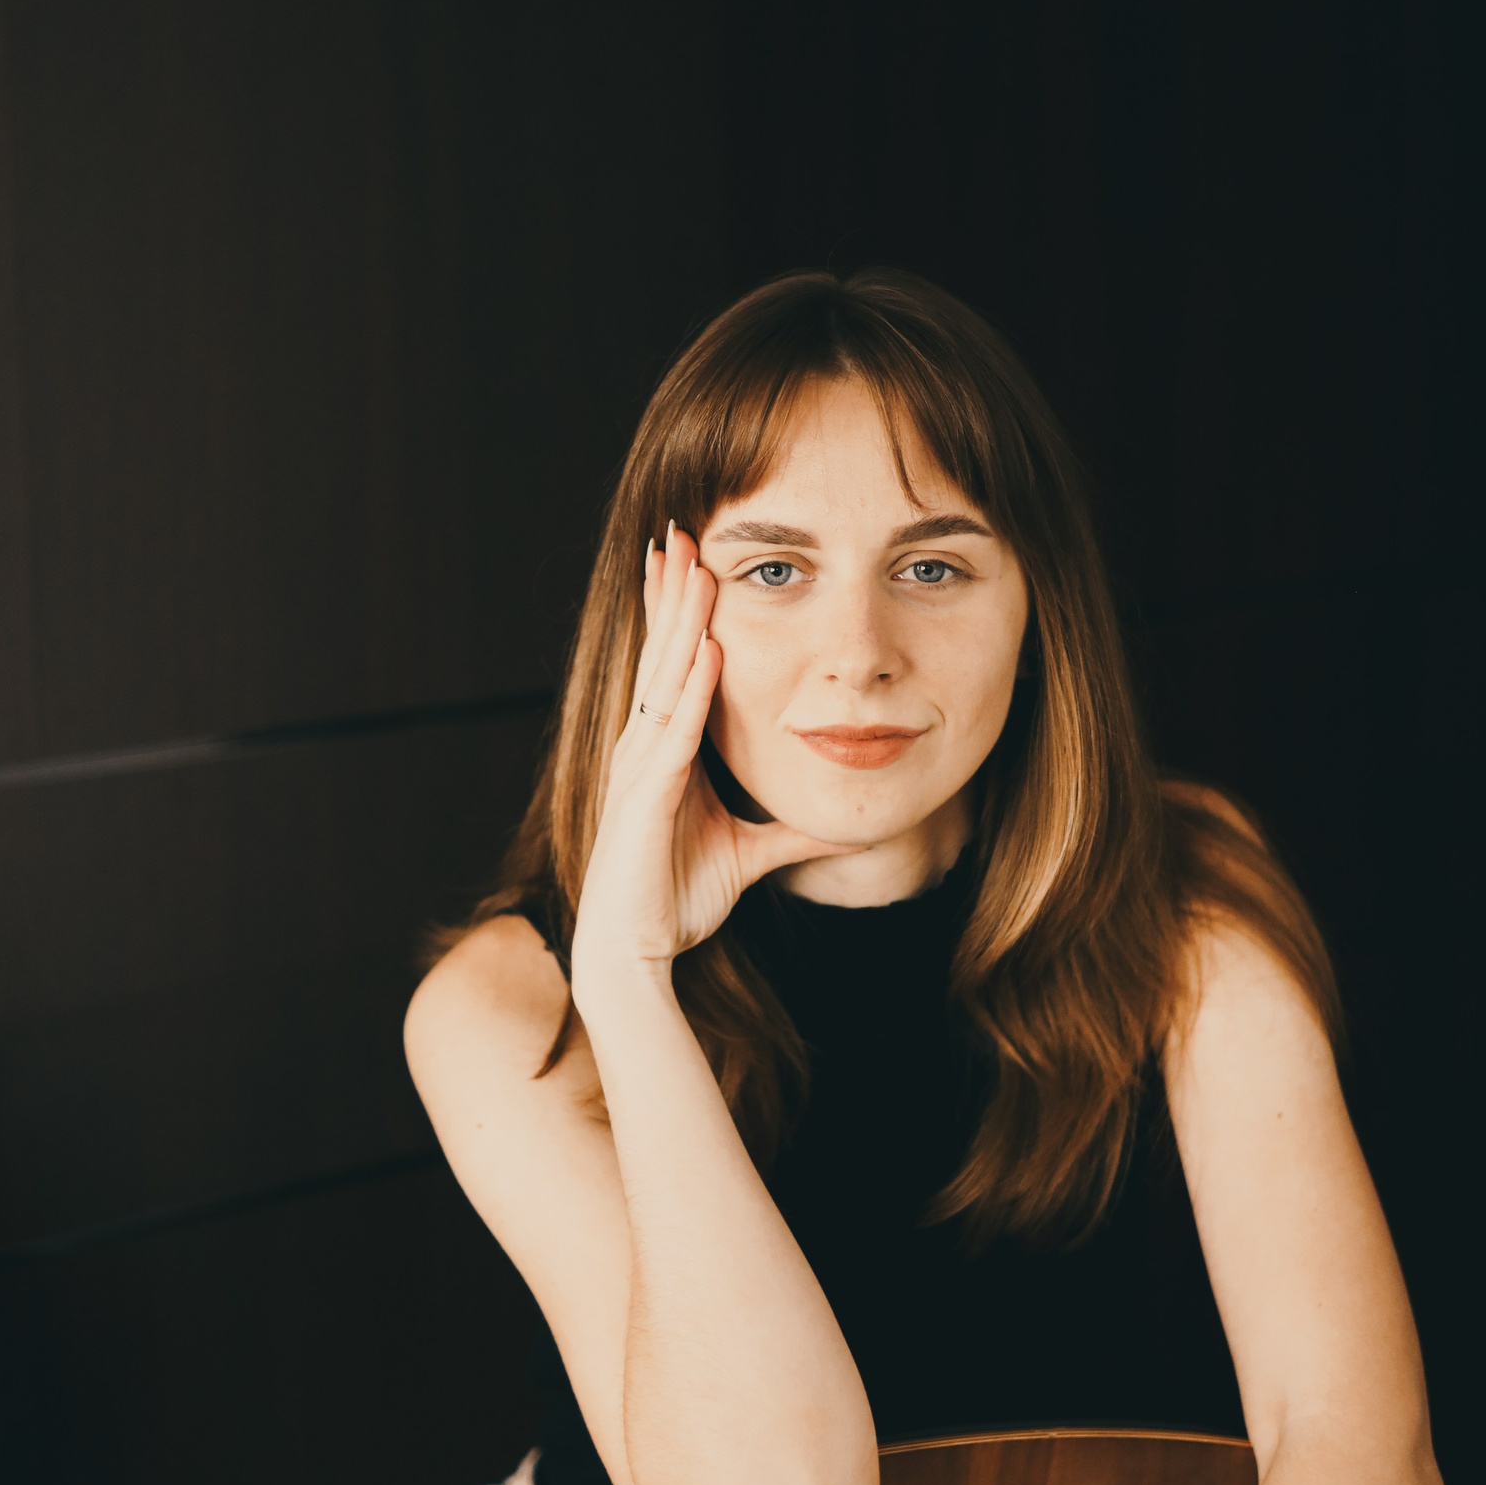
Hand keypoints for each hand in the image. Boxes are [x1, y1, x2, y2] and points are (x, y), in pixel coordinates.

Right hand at [571, 523, 856, 992]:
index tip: (699, 560)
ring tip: (694, 563)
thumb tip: (851, 827)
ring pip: (663, 678)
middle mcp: (642, 748)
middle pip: (660, 654)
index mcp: (662, 752)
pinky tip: (707, 650)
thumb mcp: (751, 854)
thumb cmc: (676, 901)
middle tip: (684, 529)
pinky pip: (673, 732)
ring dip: (680, 620)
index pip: (672, 666)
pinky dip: (691, 690)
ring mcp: (638, 768)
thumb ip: (794, 832)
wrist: (634, 955)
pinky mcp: (644, 797)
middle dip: (673, 592)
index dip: (683, 613)